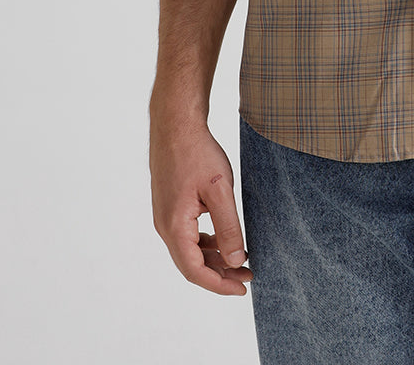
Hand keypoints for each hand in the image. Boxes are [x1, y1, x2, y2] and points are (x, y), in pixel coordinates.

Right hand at [150, 117, 253, 295]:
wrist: (176, 124)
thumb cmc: (196, 153)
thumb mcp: (219, 190)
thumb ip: (228, 227)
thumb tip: (236, 261)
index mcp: (174, 226)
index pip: (195, 271)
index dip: (219, 285)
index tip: (243, 288)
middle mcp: (165, 226)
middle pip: (191, 264)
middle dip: (220, 273)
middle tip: (248, 274)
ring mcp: (165, 216)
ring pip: (189, 250)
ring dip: (214, 257)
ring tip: (241, 258)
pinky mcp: (170, 206)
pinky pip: (187, 234)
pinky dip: (206, 242)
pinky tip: (223, 237)